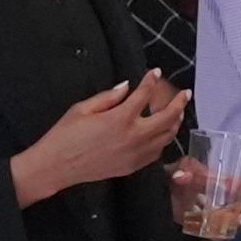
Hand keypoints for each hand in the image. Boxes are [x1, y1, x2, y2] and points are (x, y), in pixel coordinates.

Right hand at [13, 71, 183, 204]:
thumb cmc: (64, 136)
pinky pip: (156, 153)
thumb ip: (108, 97)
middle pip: (167, 118)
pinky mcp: (132, 167)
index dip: (151, 81)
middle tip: (185, 94)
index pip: (144, 95)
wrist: (56, 167)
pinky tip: (161, 134)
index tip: (156, 73)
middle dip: (178, 103)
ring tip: (178, 112)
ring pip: (166, 137)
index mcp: (120, 118)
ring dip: (174, 123)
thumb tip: (126, 86)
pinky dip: (163, 141)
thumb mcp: (82, 109)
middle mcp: (133, 137)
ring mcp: (135, 154)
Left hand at [169, 157, 240, 240]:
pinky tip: (215, 236)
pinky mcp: (197, 225)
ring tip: (234, 227)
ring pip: (227, 222)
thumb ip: (184, 169)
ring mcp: (209, 214)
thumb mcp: (183, 165)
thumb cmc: (177, 172)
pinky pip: (210, 232)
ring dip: (233, 225)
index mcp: (218, 182)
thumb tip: (180, 176)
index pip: (237, 184)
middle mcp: (218, 199)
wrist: (160, 188)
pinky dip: (214, 235)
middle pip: (238, 209)